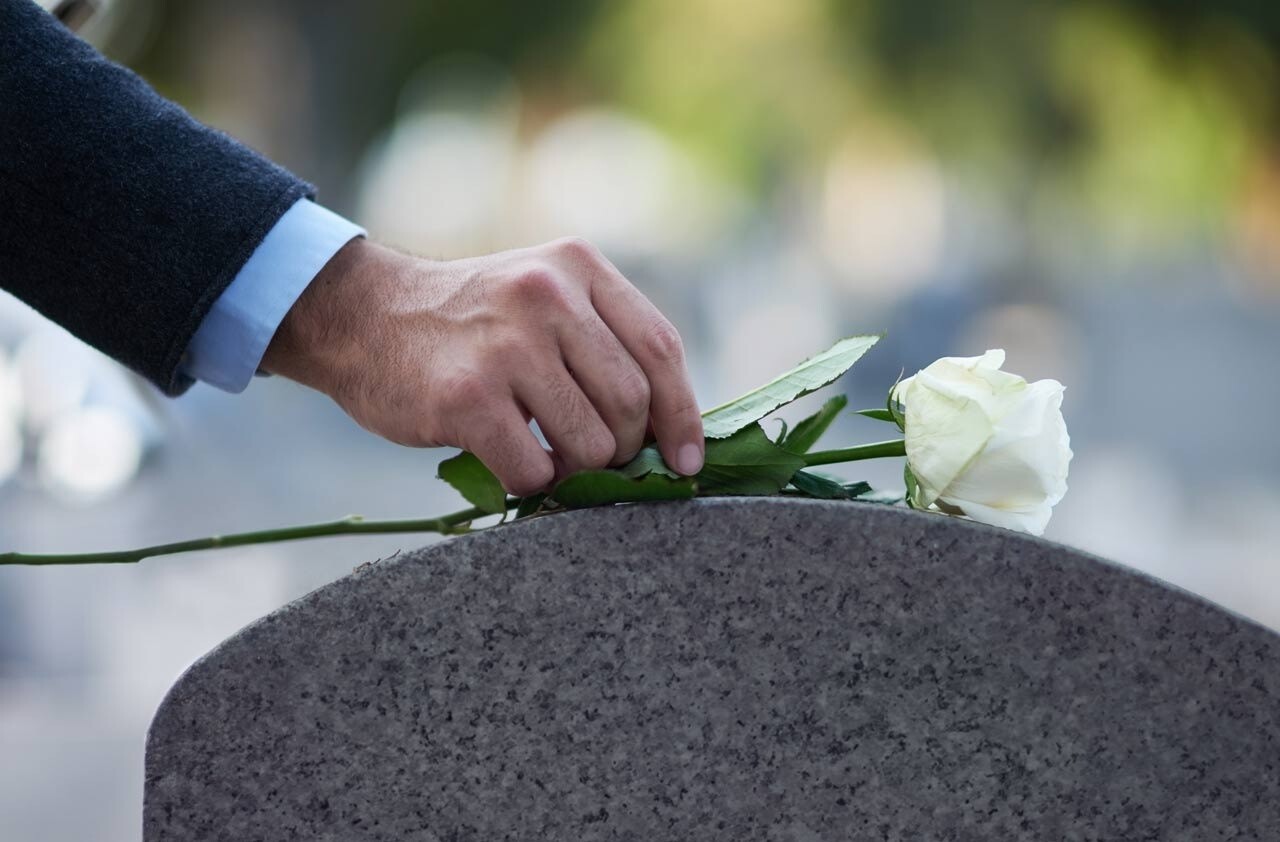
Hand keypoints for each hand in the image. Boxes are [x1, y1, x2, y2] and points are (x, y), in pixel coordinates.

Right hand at [261, 236, 703, 495]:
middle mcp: (547, 295)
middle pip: (631, 403)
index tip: (687, 459)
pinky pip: (534, 470)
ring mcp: (507, 344)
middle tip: (593, 458)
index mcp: (578, 266)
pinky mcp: (467, 396)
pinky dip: (532, 485)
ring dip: (577, 471)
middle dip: (624, 449)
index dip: (683, 414)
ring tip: (548, 458)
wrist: (362, 316)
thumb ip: (601, 340)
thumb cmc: (468, 324)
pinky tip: (512, 464)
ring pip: (591, 443)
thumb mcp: (541, 295)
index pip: (661, 348)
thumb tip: (671, 430)